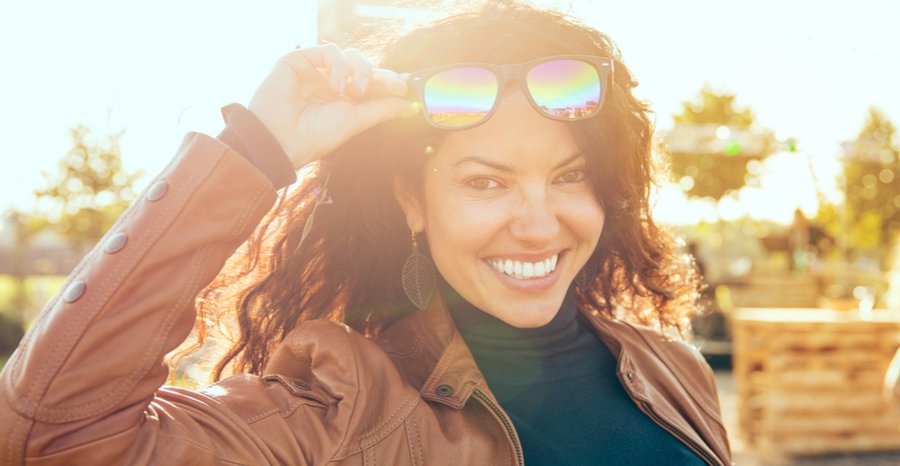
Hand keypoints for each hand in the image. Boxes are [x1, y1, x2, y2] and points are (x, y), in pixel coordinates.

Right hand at [247, 44, 418, 168]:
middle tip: (385, 88)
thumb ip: (382, 110)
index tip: (405, 87)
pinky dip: (338, 64)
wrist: (281, 140)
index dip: (390, 81)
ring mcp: (315, 71)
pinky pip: (329, 50)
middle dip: (377, 75)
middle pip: (364, 66)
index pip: (372, 83)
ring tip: (353, 91)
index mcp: (344, 100)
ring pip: (349, 55)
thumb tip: (410, 106)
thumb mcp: (355, 122)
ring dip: (359, 69)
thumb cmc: (315, 137)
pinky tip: (334, 85)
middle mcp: (330, 84)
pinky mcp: (299, 60)